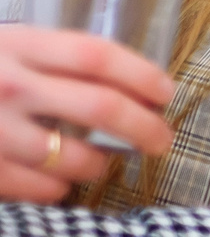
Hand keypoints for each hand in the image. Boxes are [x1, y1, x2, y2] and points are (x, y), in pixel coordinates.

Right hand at [0, 27, 177, 201]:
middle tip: (161, 139)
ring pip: (77, 157)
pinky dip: (60, 188)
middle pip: (101, 106)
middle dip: (144, 127)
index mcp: (17, 46)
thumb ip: (46, 59)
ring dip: (100, 164)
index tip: (165, 93)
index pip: (95, 56)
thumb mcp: (1, 48)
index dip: (141, 75)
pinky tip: (58, 179)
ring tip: (101, 163)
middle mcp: (9, 87)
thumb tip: (116, 82)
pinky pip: (45, 189)